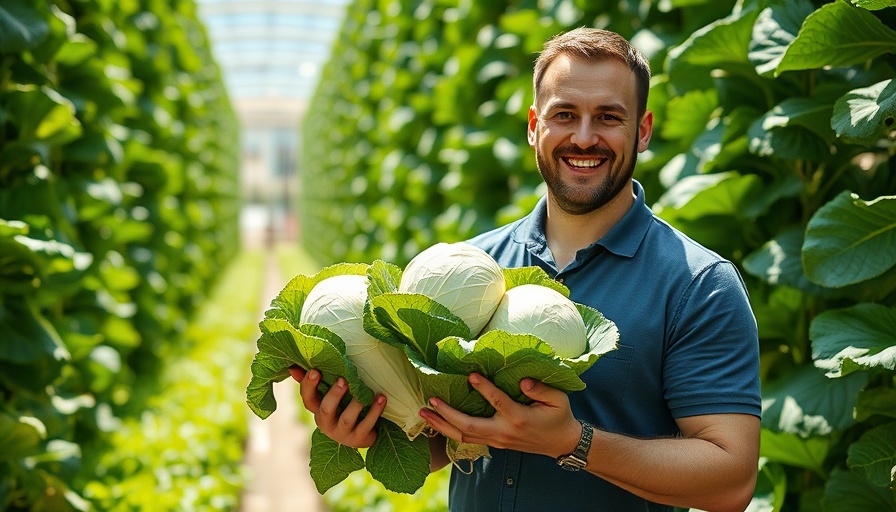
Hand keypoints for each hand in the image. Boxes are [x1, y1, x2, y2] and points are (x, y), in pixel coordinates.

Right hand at [288, 365, 385, 448]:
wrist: (362, 434)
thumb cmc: (342, 408)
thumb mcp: (327, 397)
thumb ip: (314, 383)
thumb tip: (294, 366)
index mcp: (318, 410)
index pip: (308, 399)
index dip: (309, 386)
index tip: (315, 370)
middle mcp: (327, 423)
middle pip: (325, 410)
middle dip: (334, 395)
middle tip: (343, 380)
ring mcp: (342, 433)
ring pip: (346, 419)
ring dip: (356, 404)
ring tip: (364, 392)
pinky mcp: (358, 439)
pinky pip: (367, 425)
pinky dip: (375, 411)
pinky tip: (381, 398)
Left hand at [419, 373, 581, 458]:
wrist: (560, 442)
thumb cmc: (558, 416)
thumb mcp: (558, 399)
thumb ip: (541, 389)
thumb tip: (523, 381)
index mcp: (519, 418)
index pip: (497, 402)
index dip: (483, 388)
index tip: (470, 375)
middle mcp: (504, 432)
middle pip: (469, 426)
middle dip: (447, 414)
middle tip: (430, 401)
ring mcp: (497, 440)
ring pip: (463, 436)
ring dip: (441, 425)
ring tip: (423, 412)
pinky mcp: (493, 442)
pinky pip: (467, 439)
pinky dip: (449, 431)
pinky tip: (436, 422)